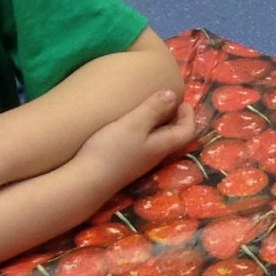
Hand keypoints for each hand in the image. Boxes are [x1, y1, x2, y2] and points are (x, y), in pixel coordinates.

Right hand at [81, 89, 197, 187]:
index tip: (182, 100)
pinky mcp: (126, 162)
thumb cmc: (112, 150)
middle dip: (175, 118)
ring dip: (159, 123)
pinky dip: (144, 129)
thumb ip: (153, 110)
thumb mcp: (133, 125)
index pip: (187, 132)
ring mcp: (140, 160)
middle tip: (167, 100)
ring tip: (150, 107)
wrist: (86, 180)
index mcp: (163, 145)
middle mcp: (155, 154)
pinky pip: (143, 142)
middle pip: (174, 136)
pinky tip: (130, 124)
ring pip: (158, 139)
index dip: (189, 115)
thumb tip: (173, 95)